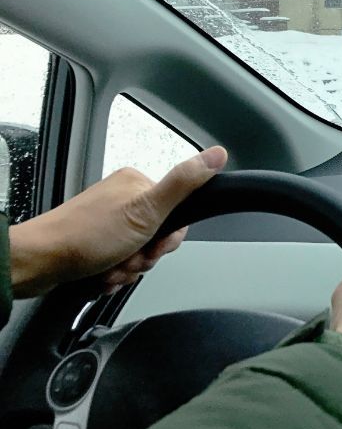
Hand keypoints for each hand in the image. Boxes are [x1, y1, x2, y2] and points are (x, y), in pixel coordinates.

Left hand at [9, 146, 226, 296]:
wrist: (38, 263)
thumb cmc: (86, 236)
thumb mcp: (147, 210)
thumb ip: (184, 183)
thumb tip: (216, 155)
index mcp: (137, 184)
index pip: (177, 213)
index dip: (169, 238)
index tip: (153, 244)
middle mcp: (122, 198)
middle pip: (157, 235)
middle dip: (145, 256)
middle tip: (128, 257)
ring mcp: (106, 220)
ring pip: (138, 252)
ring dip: (128, 268)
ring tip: (110, 267)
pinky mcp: (93, 241)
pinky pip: (118, 260)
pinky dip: (113, 272)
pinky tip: (102, 274)